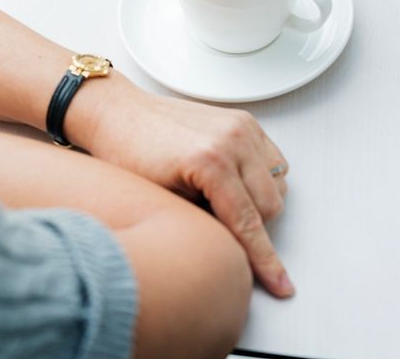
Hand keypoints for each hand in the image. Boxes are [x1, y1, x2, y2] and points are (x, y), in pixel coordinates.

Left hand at [69, 79, 293, 297]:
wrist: (118, 114)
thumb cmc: (127, 154)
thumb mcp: (162, 201)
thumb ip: (203, 225)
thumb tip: (230, 249)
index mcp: (209, 161)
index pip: (248, 224)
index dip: (263, 260)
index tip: (281, 284)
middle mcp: (232, 139)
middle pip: (269, 207)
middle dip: (249, 225)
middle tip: (209, 216)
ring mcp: (241, 126)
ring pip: (277, 185)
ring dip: (257, 201)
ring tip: (216, 196)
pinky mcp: (244, 120)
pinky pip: (274, 162)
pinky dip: (260, 178)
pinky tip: (229, 180)